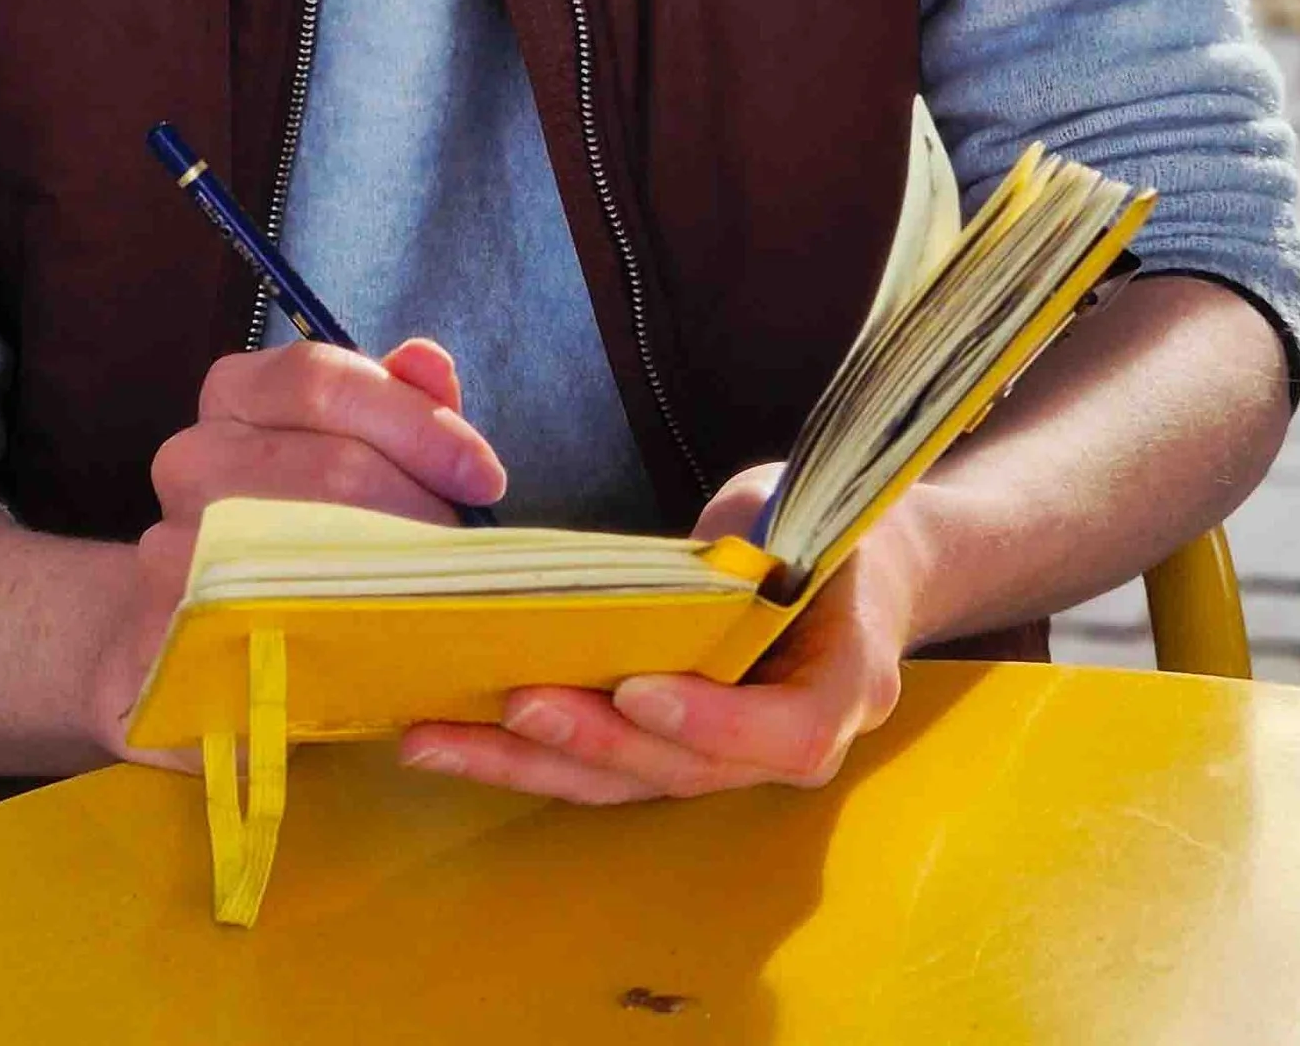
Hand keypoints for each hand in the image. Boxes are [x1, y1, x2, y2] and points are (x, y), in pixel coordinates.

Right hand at [86, 336, 507, 761]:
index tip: (484, 476)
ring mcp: (168, 548)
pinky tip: (376, 651)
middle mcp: (189, 458)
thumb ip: (396, 408)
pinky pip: (268, 631)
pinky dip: (335, 637)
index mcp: (235, 395)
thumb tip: (430, 362)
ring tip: (431, 598)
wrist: (195, 651)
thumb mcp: (349, 457)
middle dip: (418, 507)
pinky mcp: (169, 635)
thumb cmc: (293, 536)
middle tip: (465, 553)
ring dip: (389, 574)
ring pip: (302, 548)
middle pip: (326, 464)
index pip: (321, 378)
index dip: (414, 420)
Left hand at [396, 463, 933, 806]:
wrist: (861, 568)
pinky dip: (527, 755)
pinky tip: (450, 739)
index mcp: (845, 684)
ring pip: (628, 781)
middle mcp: (787, 743)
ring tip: (438, 741)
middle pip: (686, 768)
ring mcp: (729, 759)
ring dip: (528, 764)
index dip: (713, 719)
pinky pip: (604, 765)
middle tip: (515, 703)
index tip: (640, 688)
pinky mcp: (675, 750)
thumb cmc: (833, 528)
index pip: (789, 733)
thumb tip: (702, 556)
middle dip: (594, 740)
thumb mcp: (814, 517)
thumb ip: (763, 549)